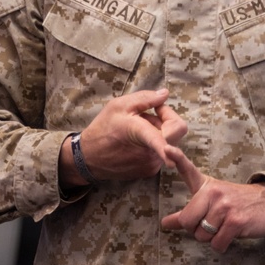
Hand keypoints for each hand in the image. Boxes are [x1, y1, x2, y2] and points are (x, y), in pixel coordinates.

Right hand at [58, 88, 186, 188]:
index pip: (166, 138)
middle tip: (146, 115)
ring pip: (168, 142)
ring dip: (157, 132)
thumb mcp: (119, 105)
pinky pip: (160, 152)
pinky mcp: (150, 170)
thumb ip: (145, 98)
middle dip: (164, 120)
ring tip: (136, 130)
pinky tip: (136, 142)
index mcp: (141, 133)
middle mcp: (149, 153)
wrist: (90, 157)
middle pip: (174, 133)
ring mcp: (151, 164)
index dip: (173, 134)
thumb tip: (165, 94)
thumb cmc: (103, 129)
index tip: (174, 156)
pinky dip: (153, 144)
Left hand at [161, 150, 264, 252]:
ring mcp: (225, 206)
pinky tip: (231, 234)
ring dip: (211, 238)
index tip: (167, 148)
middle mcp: (214, 193)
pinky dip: (221, 245)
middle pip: (187, 222)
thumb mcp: (211, 200)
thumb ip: (188, 212)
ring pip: (203, 236)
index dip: (177, 158)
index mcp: (206, 186)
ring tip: (224, 227)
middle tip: (211, 224)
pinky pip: (217, 244)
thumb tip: (164, 223)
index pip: (188, 170)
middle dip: (196, 230)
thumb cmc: (235, 203)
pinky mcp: (236, 221)